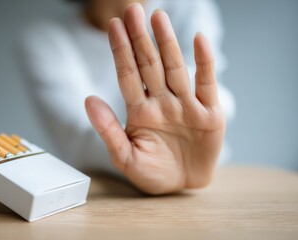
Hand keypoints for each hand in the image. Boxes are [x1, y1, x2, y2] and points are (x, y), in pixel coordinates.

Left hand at [85, 3, 225, 194]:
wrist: (182, 187)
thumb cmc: (152, 172)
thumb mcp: (125, 157)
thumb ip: (108, 129)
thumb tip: (87, 100)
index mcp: (140, 111)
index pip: (127, 75)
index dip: (120, 50)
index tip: (113, 26)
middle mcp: (161, 102)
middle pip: (149, 65)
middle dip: (140, 38)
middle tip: (133, 9)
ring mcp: (185, 106)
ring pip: (174, 68)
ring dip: (167, 43)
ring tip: (158, 17)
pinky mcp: (209, 113)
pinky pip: (206, 84)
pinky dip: (204, 63)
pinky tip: (198, 40)